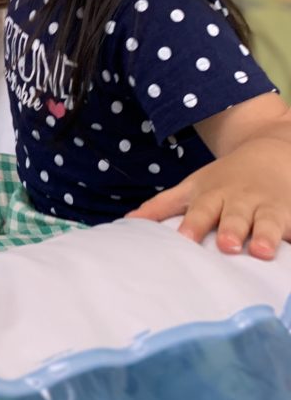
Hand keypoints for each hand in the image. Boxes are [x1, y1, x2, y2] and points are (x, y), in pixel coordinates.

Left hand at [127, 139, 290, 259]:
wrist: (273, 148)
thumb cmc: (225, 178)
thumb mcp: (193, 187)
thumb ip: (162, 206)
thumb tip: (127, 222)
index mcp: (213, 196)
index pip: (201, 211)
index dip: (193, 225)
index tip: (183, 239)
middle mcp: (241, 202)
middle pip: (234, 216)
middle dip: (230, 230)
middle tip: (226, 245)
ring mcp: (269, 207)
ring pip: (267, 222)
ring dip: (264, 235)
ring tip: (260, 251)